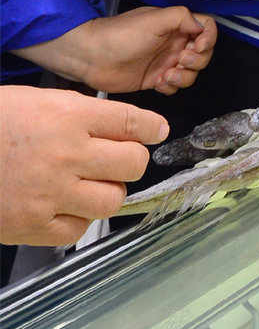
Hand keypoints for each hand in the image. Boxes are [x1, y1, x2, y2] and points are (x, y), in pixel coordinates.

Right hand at [0, 87, 168, 245]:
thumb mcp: (41, 100)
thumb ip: (84, 112)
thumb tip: (127, 125)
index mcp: (69, 116)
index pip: (131, 122)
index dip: (151, 127)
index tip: (156, 131)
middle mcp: (67, 154)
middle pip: (132, 163)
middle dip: (130, 159)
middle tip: (117, 159)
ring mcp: (51, 193)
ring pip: (112, 199)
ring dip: (108, 190)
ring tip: (91, 183)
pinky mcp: (33, 226)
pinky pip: (78, 228)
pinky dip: (78, 218)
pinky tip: (65, 204)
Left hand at [16, 8, 217, 94]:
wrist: (91, 57)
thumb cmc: (120, 34)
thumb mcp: (153, 19)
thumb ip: (181, 17)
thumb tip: (200, 26)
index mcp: (175, 25)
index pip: (205, 27)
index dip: (208, 38)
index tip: (198, 45)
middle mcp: (173, 43)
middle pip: (203, 53)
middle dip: (196, 60)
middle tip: (179, 60)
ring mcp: (165, 62)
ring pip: (191, 73)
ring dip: (184, 76)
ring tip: (166, 75)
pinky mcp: (155, 79)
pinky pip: (175, 86)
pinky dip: (171, 87)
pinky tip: (157, 83)